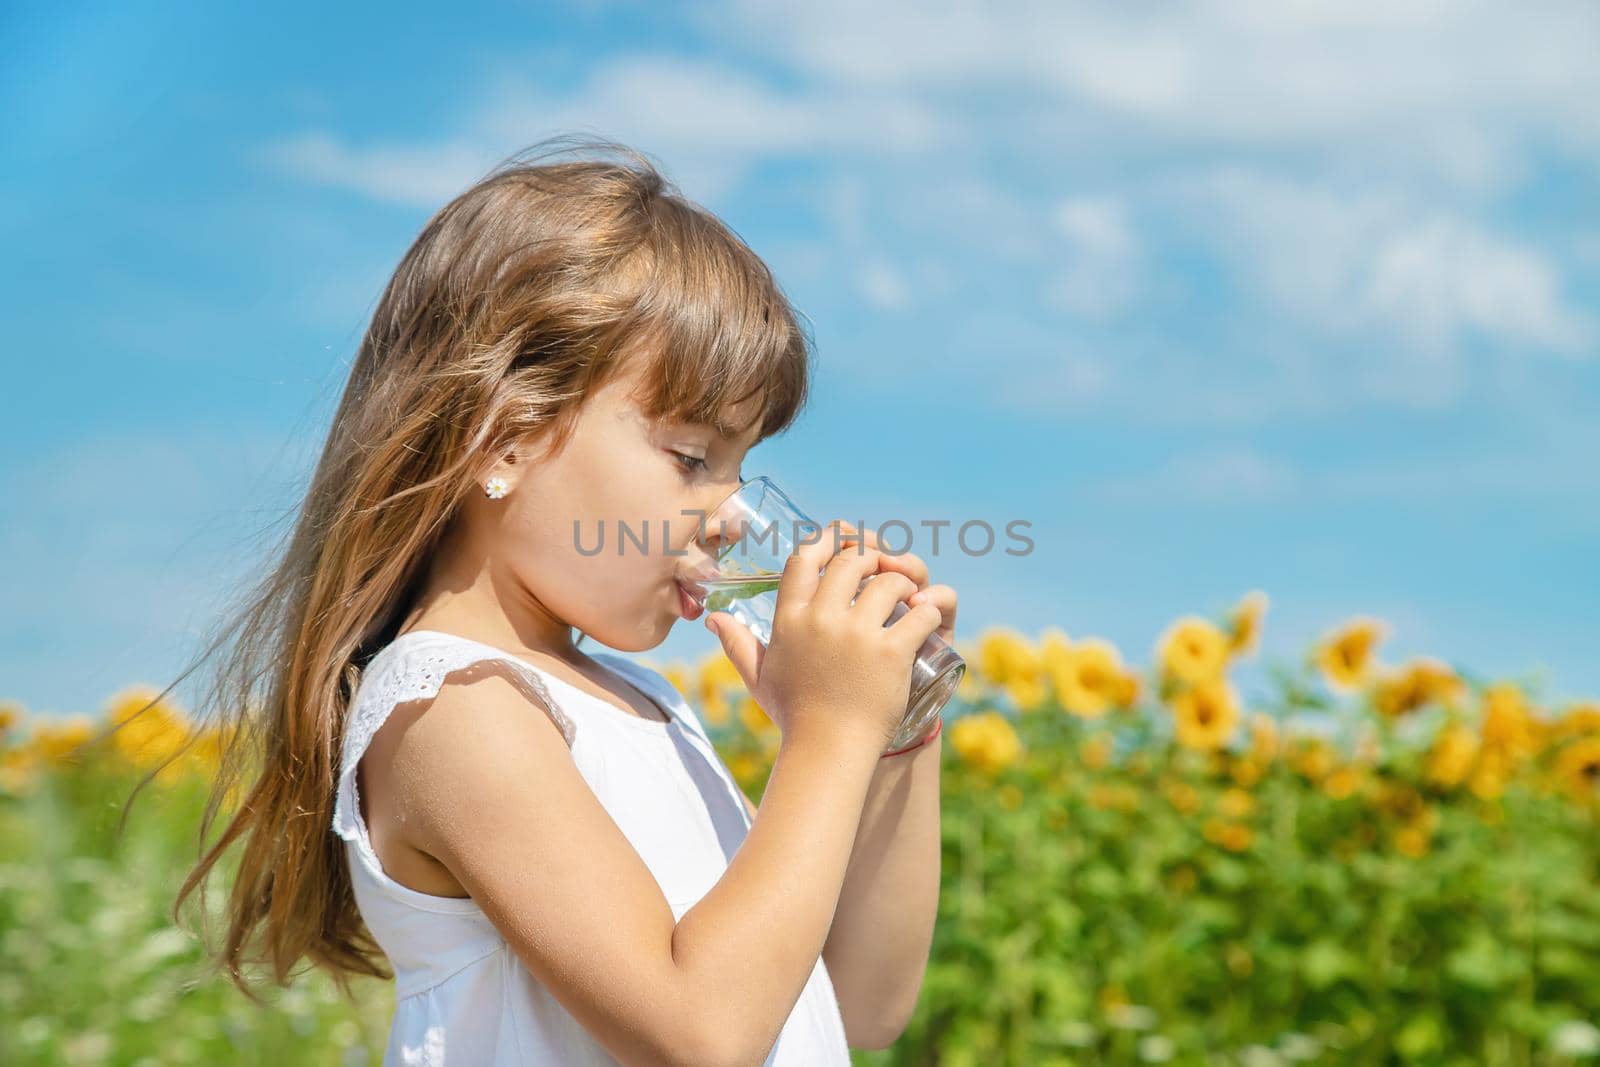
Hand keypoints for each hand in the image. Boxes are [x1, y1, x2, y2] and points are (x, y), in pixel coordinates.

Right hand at [704, 519, 945, 754]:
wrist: (827, 753)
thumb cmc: (795, 717)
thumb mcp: (759, 678)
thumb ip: (737, 645)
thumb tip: (712, 618)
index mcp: (790, 620)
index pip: (804, 558)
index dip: (828, 540)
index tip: (846, 540)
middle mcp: (820, 620)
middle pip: (851, 560)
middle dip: (872, 557)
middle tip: (884, 570)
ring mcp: (856, 635)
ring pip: (888, 582)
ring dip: (903, 583)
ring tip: (908, 597)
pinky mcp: (890, 652)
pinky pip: (918, 614)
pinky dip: (927, 611)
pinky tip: (925, 617)